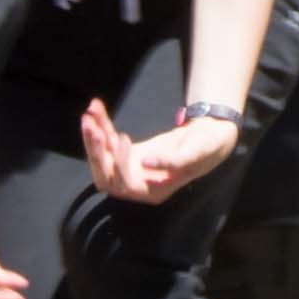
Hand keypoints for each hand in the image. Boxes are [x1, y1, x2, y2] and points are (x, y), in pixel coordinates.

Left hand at [84, 97, 239, 204]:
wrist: (208, 136)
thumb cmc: (206, 147)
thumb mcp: (195, 153)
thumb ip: (173, 161)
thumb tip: (145, 163)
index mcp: (154, 191)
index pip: (126, 185)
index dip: (120, 164)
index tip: (123, 137)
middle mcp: (137, 184)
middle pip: (106, 175)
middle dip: (96, 151)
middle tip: (91, 125)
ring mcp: (130, 168)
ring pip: (103, 158)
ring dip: (93, 136)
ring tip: (90, 112)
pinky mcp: (128, 153)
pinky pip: (109, 141)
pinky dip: (101, 124)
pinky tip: (96, 107)